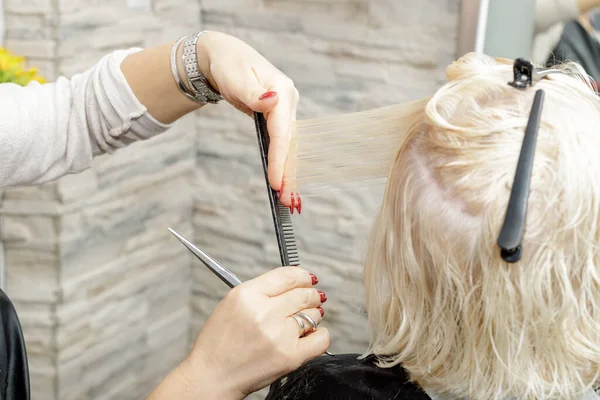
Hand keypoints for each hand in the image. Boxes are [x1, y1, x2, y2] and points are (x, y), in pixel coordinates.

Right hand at [183, 267, 329, 398]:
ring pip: (313, 314)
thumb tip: (292, 284)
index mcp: (247, 295)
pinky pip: (320, 339)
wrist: (213, 375)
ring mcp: (279, 335)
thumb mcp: (231, 303)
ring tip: (303, 320)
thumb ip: (261, 290)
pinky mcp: (290, 356)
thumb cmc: (219, 343)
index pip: (287, 276)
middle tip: (313, 298)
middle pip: (303, 294)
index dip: (302, 276)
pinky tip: (311, 334)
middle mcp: (264, 312)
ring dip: (313, 315)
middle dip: (312, 295)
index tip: (307, 279)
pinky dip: (320, 335)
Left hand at [196, 31, 298, 205]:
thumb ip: (253, 92)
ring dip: (288, 171)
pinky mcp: (279, 118)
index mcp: (282, 91)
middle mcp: (288, 101)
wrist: (226, 57)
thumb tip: (271, 101)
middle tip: (287, 201)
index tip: (276, 183)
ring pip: (288, 145)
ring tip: (288, 198)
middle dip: (288, 172)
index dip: (280, 158)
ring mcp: (285, 110)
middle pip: (289, 142)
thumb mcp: (236, 77)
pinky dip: (282, 162)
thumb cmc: (229, 65)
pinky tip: (283, 180)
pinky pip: (282, 143)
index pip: (282, 131)